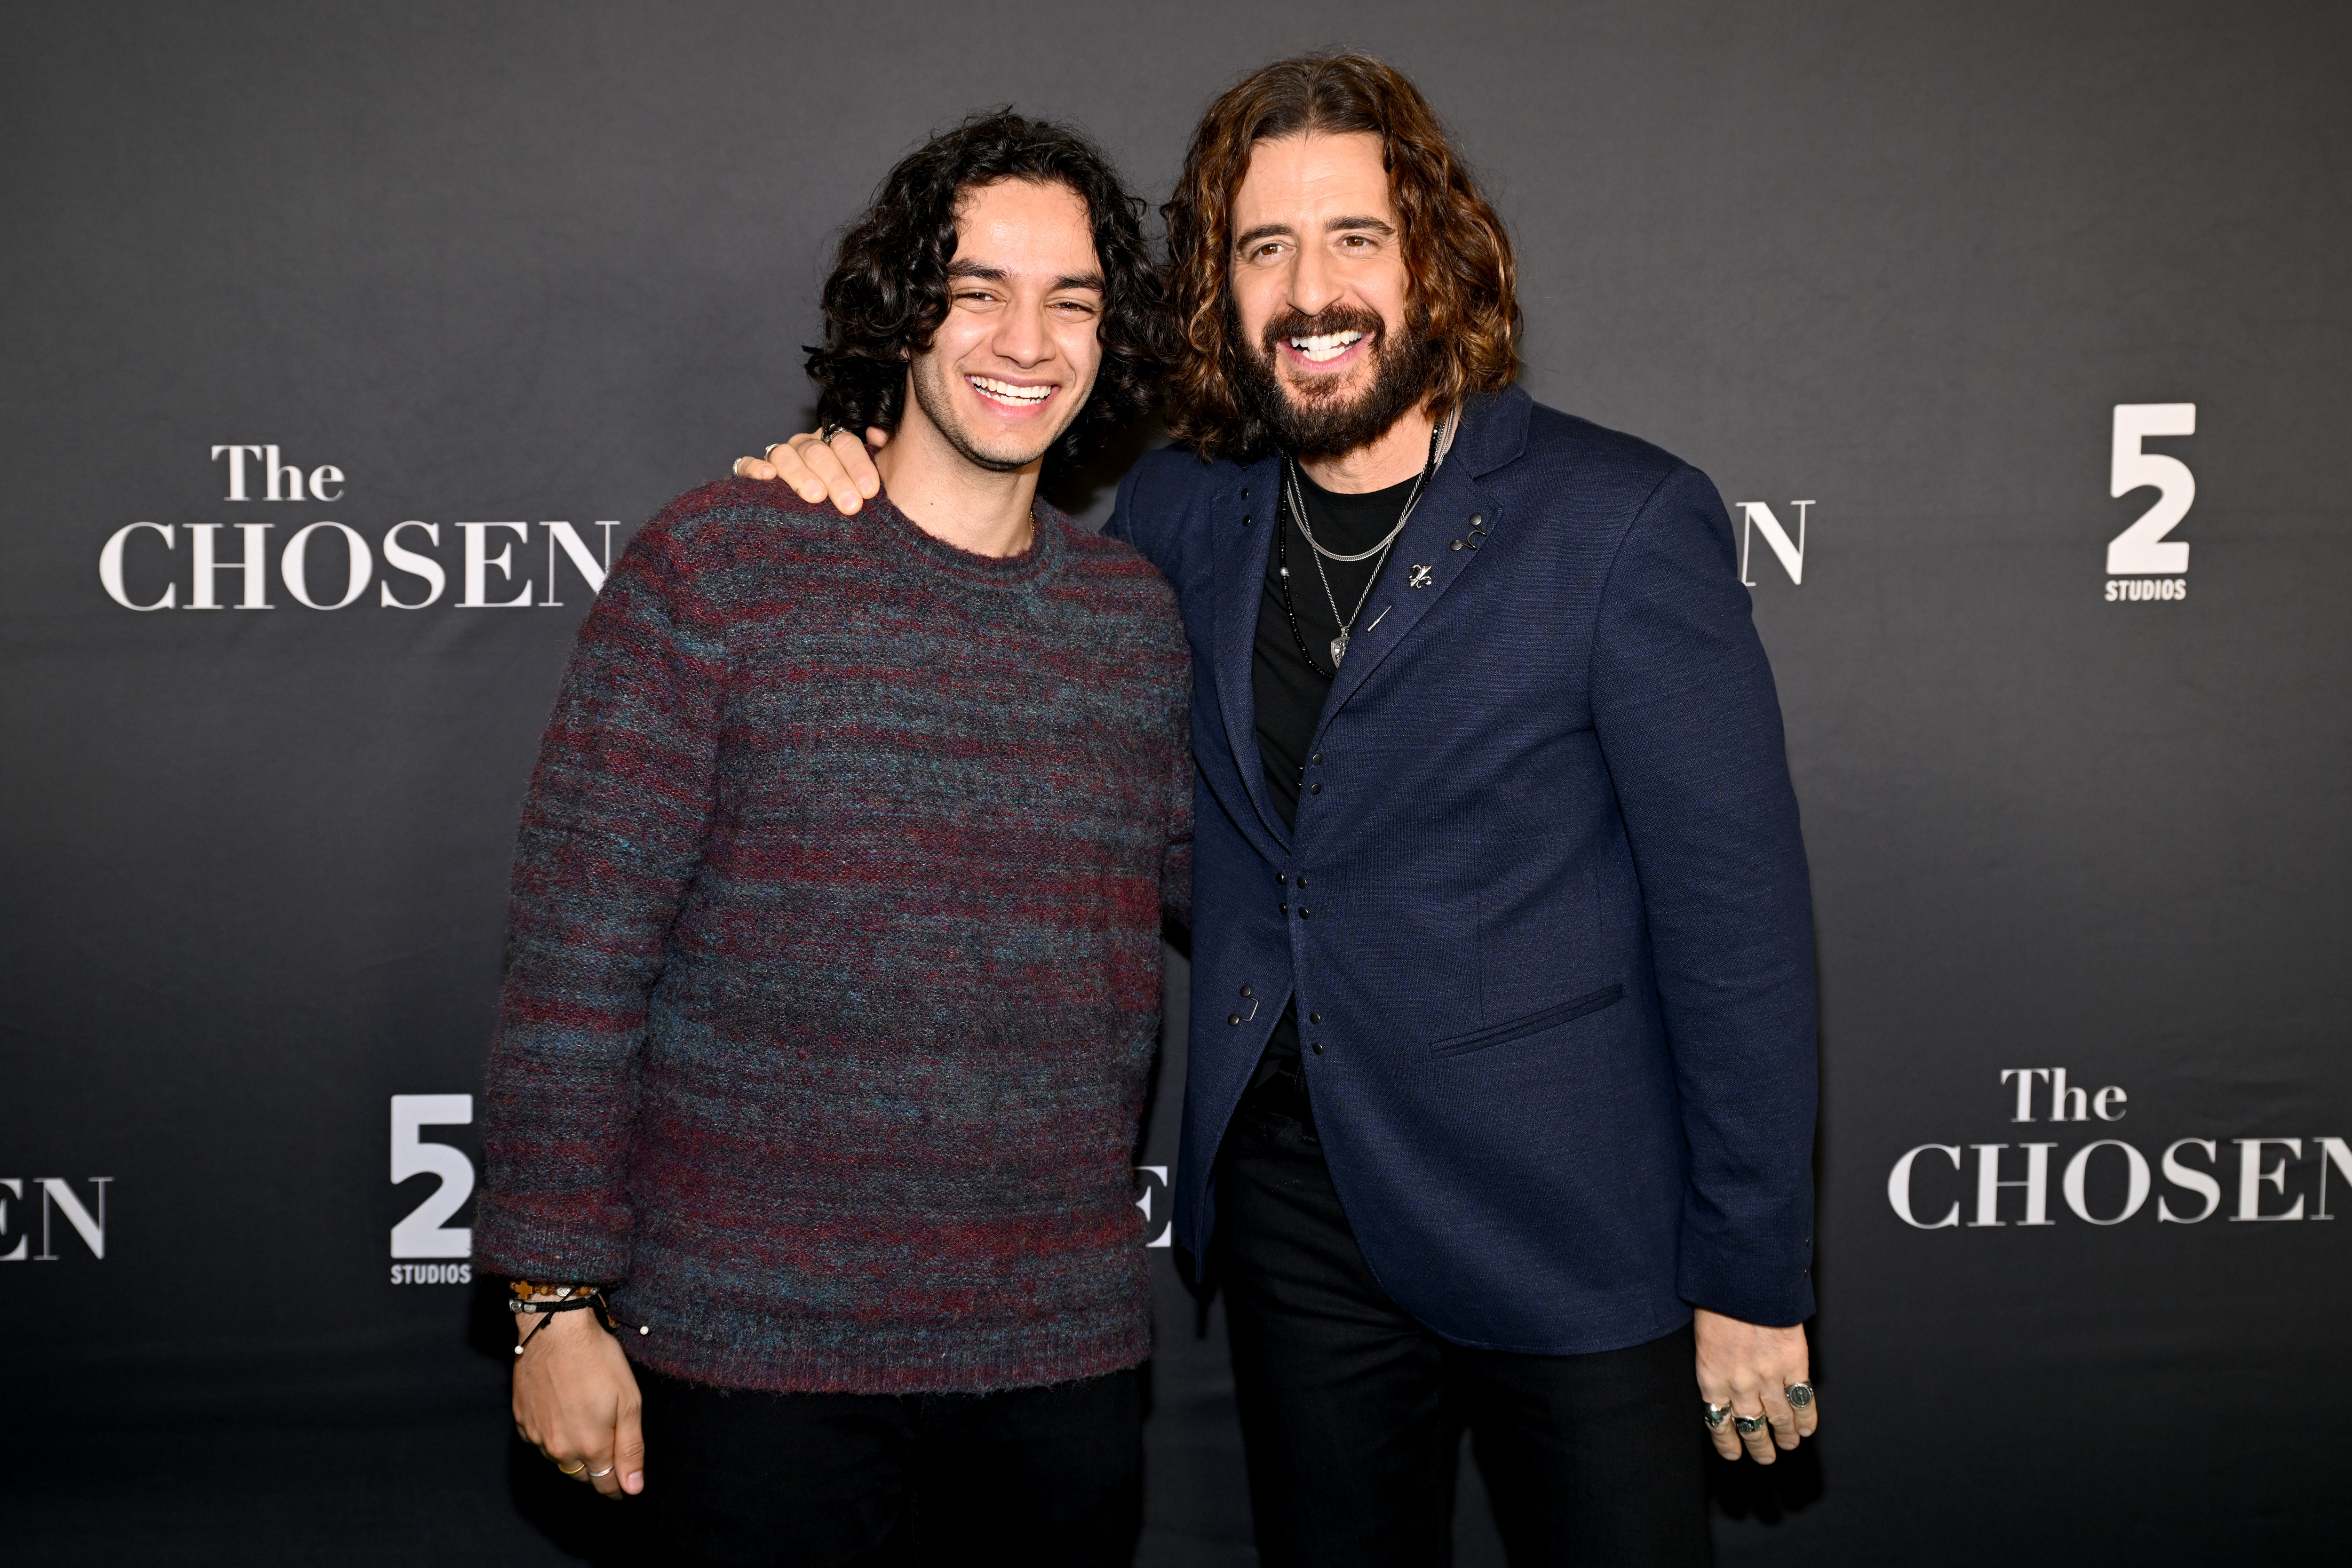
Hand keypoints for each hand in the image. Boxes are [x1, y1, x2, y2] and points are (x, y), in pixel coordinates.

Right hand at [512, 1308, 645, 1496]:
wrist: (555, 1331)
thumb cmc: (598, 1361)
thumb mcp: (628, 1402)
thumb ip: (631, 1448)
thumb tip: (633, 1489)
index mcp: (591, 1446)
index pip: (606, 1484)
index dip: (618, 1488)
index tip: (625, 1487)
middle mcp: (560, 1449)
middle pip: (582, 1476)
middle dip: (598, 1471)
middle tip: (610, 1453)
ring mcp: (537, 1436)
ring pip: (560, 1461)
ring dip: (575, 1455)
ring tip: (587, 1429)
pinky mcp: (522, 1421)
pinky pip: (541, 1443)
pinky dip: (554, 1438)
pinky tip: (563, 1417)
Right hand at [733, 427, 886, 514]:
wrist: (818, 534)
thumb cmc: (849, 505)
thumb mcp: (868, 485)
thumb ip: (879, 457)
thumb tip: (878, 435)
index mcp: (833, 445)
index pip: (845, 442)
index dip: (858, 464)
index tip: (870, 490)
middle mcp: (805, 447)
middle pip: (817, 452)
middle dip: (836, 478)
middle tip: (850, 505)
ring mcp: (780, 459)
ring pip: (784, 455)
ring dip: (800, 475)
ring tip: (816, 497)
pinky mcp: (753, 473)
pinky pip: (746, 464)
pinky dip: (754, 467)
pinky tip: (767, 476)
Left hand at [1693, 1306, 1816, 1464]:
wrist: (1741, 1281)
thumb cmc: (1716, 1302)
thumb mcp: (1703, 1339)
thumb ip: (1714, 1365)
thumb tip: (1722, 1382)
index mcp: (1710, 1377)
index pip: (1718, 1422)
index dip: (1727, 1442)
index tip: (1734, 1453)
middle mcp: (1738, 1385)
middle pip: (1751, 1426)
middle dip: (1759, 1445)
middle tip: (1765, 1457)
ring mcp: (1767, 1376)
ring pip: (1779, 1418)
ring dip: (1785, 1434)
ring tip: (1789, 1443)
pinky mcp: (1792, 1364)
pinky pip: (1801, 1399)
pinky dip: (1806, 1416)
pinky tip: (1806, 1427)